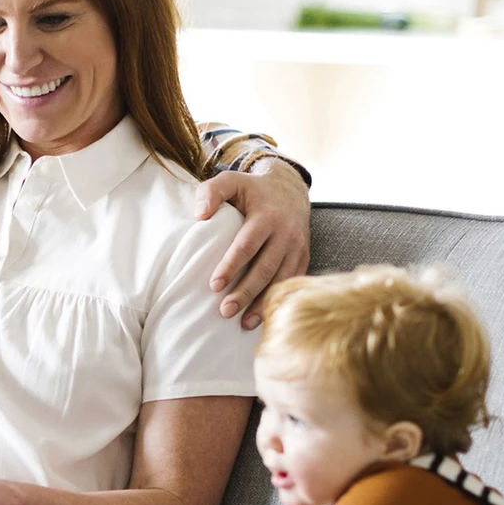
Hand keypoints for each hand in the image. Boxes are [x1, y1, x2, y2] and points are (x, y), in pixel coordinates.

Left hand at [195, 159, 309, 329]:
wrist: (290, 188)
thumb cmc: (252, 189)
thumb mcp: (231, 181)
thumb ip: (212, 192)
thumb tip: (199, 215)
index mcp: (266, 216)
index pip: (247, 245)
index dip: (231, 266)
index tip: (213, 285)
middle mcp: (285, 234)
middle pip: (264, 268)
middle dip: (245, 292)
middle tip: (225, 311)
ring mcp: (297, 247)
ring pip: (281, 280)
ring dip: (263, 304)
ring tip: (244, 323)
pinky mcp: (304, 257)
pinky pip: (293, 283)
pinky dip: (280, 302)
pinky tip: (265, 318)